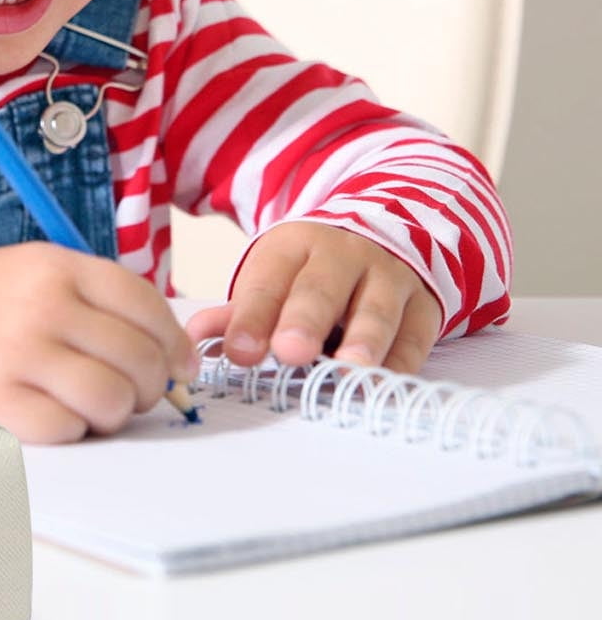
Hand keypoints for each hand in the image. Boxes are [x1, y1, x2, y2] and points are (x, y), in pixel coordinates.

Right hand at [0, 242, 200, 444]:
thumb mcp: (42, 275)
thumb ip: (107, 304)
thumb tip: (178, 359)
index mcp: (58, 268)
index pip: (147, 307)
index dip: (174, 344)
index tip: (177, 365)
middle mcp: (40, 306)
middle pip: (138, 359)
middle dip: (147, 385)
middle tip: (129, 391)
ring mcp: (16, 354)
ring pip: (110, 399)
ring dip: (112, 413)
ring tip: (93, 406)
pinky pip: (66, 428)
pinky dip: (69, 428)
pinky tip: (53, 413)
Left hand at [185, 221, 442, 373]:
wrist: (380, 237)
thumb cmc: (311, 272)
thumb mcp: (271, 278)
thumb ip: (237, 312)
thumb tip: (193, 336)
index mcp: (294, 245)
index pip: (268, 281)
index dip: (252, 317)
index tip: (239, 352)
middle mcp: (344, 255)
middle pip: (321, 289)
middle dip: (305, 321)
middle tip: (290, 352)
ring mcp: (389, 277)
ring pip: (376, 309)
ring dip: (363, 340)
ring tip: (349, 369)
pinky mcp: (425, 304)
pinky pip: (415, 335)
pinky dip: (401, 361)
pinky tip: (384, 383)